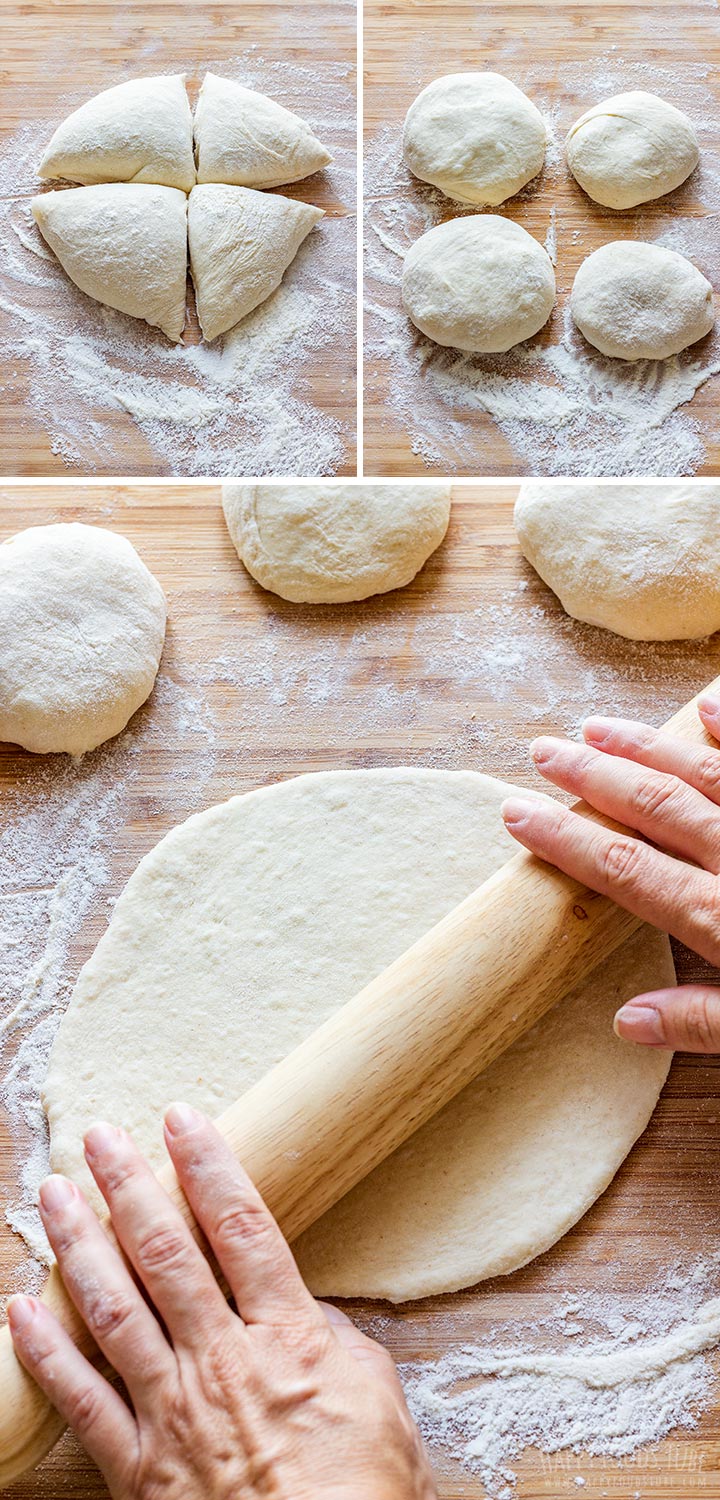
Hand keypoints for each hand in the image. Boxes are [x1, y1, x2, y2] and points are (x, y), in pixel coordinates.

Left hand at [7, 1108, 436, 1499]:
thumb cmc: (364, 1493)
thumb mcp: (379, 1400)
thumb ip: (335, 1340)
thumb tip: (305, 1309)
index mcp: (286, 1337)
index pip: (241, 1226)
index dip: (208, 1164)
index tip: (182, 1116)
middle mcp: (220, 1361)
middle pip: (165, 1254)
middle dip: (127, 1186)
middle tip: (97, 1136)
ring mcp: (172, 1414)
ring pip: (114, 1310)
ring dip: (79, 1244)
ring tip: (52, 1193)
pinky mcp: (138, 1471)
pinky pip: (80, 1403)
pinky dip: (45, 1354)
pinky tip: (20, 1307)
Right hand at [500, 693, 719, 1053]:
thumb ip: (703, 1022)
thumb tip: (626, 1022)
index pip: (625, 869)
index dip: (565, 838)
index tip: (515, 812)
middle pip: (656, 807)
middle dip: (593, 776)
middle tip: (543, 749)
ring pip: (705, 774)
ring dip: (647, 747)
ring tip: (599, 726)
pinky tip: (706, 704)